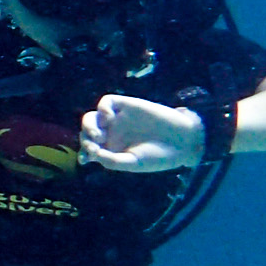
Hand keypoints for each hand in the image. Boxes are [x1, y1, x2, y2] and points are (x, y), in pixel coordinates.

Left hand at [80, 94, 205, 173]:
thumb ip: (112, 160)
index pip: (89, 149)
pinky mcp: (126, 105)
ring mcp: (117, 119)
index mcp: (111, 149)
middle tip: (95, 145)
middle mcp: (111, 133)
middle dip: (86, 139)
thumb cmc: (158, 156)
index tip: (85, 159)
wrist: (181, 140)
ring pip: (92, 117)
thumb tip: (93, 154)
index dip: (83, 153)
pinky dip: (102, 109)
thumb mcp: (134, 162)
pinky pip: (106, 102)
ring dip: (89, 125)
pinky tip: (108, 119)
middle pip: (87, 132)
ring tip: (99, 136)